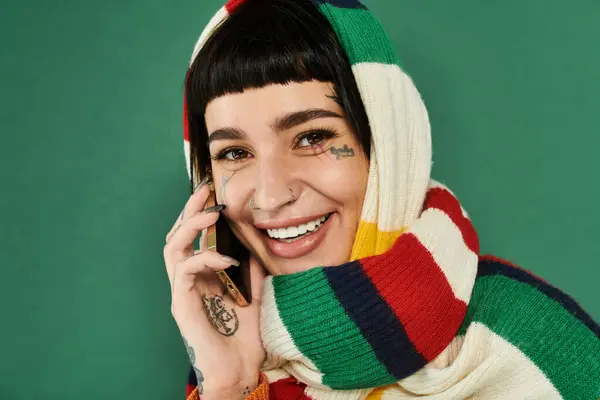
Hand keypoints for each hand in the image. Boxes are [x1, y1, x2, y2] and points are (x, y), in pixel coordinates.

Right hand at [163, 182, 265, 398]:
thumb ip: (250, 271)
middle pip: (176, 236)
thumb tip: (255, 246)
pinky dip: (204, 258)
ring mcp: (182, 292)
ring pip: (172, 248)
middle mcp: (187, 281)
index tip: (213, 194)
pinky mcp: (181, 304)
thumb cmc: (243, 338)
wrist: (238, 370)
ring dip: (190, 227)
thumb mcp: (253, 294)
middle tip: (204, 191)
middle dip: (189, 211)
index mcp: (201, 278)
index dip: (199, 214)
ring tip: (211, 214)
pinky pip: (184, 271)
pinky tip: (225, 258)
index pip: (192, 238)